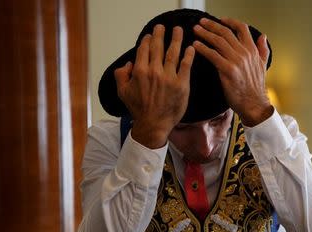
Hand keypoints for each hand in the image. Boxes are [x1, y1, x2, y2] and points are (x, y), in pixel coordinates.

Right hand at [114, 25, 194, 147]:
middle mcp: (154, 72)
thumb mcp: (122, 92)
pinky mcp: (182, 85)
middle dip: (160, 34)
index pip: (144, 49)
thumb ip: (121, 75)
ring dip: (176, 39)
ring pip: (173, 53)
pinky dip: (188, 55)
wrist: (153, 125)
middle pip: (158, 47)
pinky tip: (190, 48)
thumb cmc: (139, 109)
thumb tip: (128, 63)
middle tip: (163, 27)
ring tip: (179, 30)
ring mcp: (169, 78)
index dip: (147, 40)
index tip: (150, 35)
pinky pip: (186, 65)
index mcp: (140, 72)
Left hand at [193, 18, 273, 125]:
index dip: (230, 22)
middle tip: (201, 22)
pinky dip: (203, 48)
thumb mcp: (262, 66)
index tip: (220, 19)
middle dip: (212, 25)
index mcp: (252, 51)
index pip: (242, 28)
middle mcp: (245, 53)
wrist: (254, 104)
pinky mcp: (228, 70)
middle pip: (226, 33)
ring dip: (205, 34)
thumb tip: (263, 36)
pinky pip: (213, 55)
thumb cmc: (255, 88)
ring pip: (218, 42)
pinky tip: (195, 46)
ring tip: (195, 30)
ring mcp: (237, 61)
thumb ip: (262, 50)